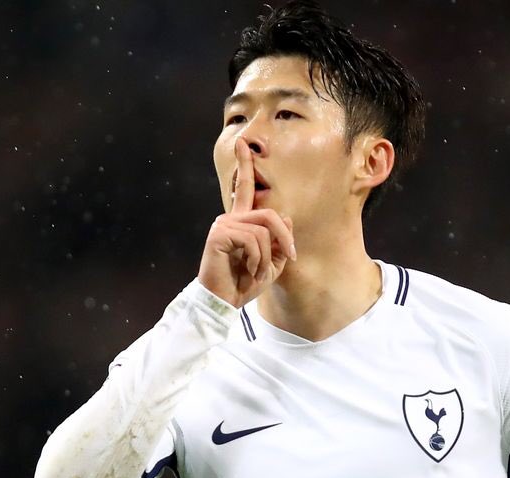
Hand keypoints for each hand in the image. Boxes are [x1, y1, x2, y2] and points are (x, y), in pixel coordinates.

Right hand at [198, 138, 296, 307]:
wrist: (224, 301)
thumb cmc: (244, 283)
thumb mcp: (271, 264)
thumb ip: (280, 242)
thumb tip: (286, 217)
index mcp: (240, 221)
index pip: (244, 189)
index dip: (244, 165)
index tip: (243, 144)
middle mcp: (230, 218)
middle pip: (271, 214)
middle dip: (285, 238)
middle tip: (289, 258)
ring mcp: (223, 225)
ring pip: (264, 231)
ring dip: (267, 258)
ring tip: (257, 272)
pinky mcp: (219, 235)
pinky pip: (253, 240)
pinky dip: (257, 260)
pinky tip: (248, 269)